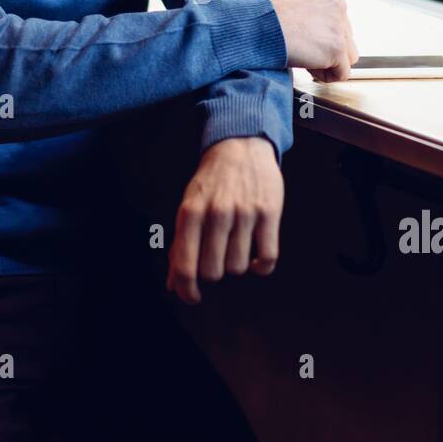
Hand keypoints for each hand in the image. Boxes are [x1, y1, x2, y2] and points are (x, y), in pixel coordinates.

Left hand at [166, 136, 283, 304]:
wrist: (240, 145)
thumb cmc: (211, 181)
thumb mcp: (188, 206)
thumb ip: (179, 245)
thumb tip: (173, 285)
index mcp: (191, 212)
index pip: (185, 265)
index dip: (187, 289)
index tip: (192, 296)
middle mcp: (217, 213)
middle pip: (213, 272)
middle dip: (213, 273)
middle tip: (216, 258)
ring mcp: (245, 213)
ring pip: (239, 267)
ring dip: (237, 265)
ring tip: (236, 248)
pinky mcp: (269, 213)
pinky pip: (267, 258)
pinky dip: (261, 266)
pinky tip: (256, 257)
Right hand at [258, 0, 358, 80]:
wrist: (258, 25)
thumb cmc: (260, 12)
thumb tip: (294, 2)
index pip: (335, 18)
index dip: (318, 33)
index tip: (302, 39)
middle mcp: (337, 4)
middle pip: (344, 36)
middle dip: (325, 47)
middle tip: (302, 51)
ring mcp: (339, 27)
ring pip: (347, 55)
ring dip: (328, 62)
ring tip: (306, 61)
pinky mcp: (337, 48)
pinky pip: (342, 72)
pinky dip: (326, 76)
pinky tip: (309, 70)